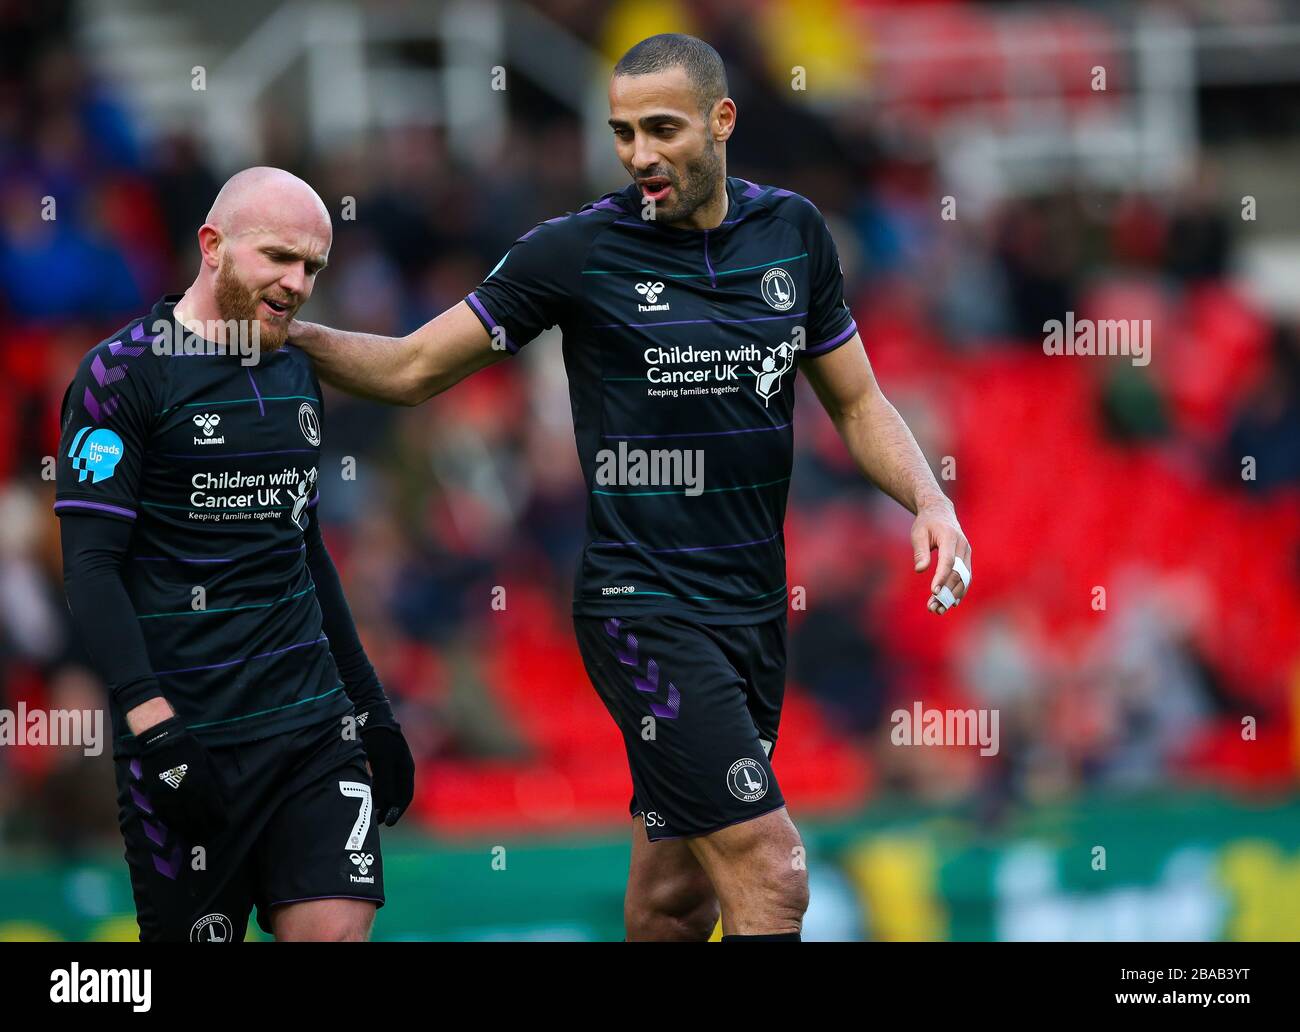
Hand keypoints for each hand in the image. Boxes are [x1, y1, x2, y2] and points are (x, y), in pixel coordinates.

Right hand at [137, 716, 228, 840]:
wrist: (161, 743)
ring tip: (196, 838)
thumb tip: (229, 801)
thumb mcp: (209, 763)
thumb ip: (220, 783)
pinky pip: (167, 819)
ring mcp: (171, 798)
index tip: (223, 826)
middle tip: (211, 836)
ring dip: (191, 833)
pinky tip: (180, 829)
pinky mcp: (157, 799)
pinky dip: (175, 826)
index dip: (221, 823)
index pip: (216, 813)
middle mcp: (188, 795)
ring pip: (183, 824)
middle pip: (201, 822)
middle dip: (208, 831)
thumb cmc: (189, 750)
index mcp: (204, 785)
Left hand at [359, 718, 414, 826]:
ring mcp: (389, 759)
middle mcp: (400, 764)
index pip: (405, 795)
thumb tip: (385, 804)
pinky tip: (361, 792)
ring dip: (378, 800)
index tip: (386, 823)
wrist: (367, 709)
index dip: (396, 811)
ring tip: (366, 810)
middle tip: (373, 822)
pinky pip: (378, 778)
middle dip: (386, 809)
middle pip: (396, 793)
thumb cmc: (376, 734)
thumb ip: (384, 782)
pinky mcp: (377, 755)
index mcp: (405, 766)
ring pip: (386, 786)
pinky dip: (373, 789)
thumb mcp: (382, 759)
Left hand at [910, 497, 972, 615]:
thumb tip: (920, 570)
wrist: (940, 512)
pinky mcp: (966, 559)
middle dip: (946, 593)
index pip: (948, 561)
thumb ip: (920, 551)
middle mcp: (962, 546)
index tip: (934, 592)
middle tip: (933, 608)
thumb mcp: (918, 533)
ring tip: (938, 609)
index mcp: (950, 537)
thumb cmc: (926, 523)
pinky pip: (965, 577)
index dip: (942, 577)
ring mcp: (966, 553)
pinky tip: (951, 603)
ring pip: (964, 578)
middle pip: (957, 573)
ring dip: (952, 596)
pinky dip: (959, 591)